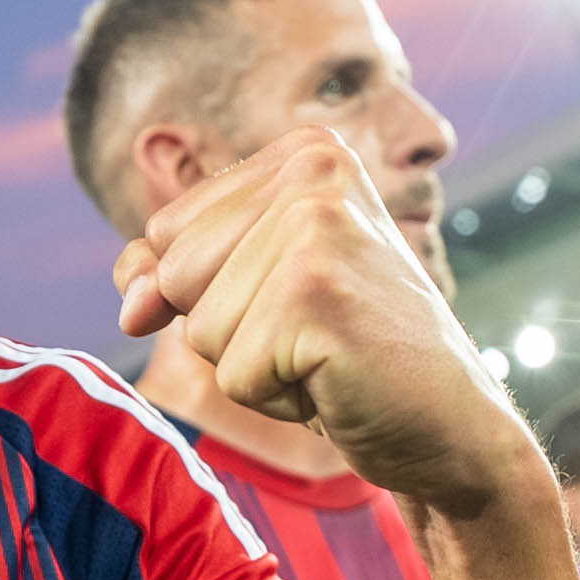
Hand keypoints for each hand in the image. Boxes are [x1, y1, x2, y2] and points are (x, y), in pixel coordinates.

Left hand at [116, 127, 531, 518]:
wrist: (449, 425)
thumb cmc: (348, 357)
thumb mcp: (254, 295)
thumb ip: (173, 273)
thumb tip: (129, 297)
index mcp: (301, 153)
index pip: (168, 231)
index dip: (212, 292)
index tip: (293, 302)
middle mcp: (313, 170)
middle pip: (175, 273)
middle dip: (229, 329)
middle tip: (314, 335)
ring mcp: (317, 228)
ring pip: (200, 327)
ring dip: (254, 367)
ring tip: (326, 356)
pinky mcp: (318, 295)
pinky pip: (233, 374)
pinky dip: (277, 399)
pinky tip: (337, 382)